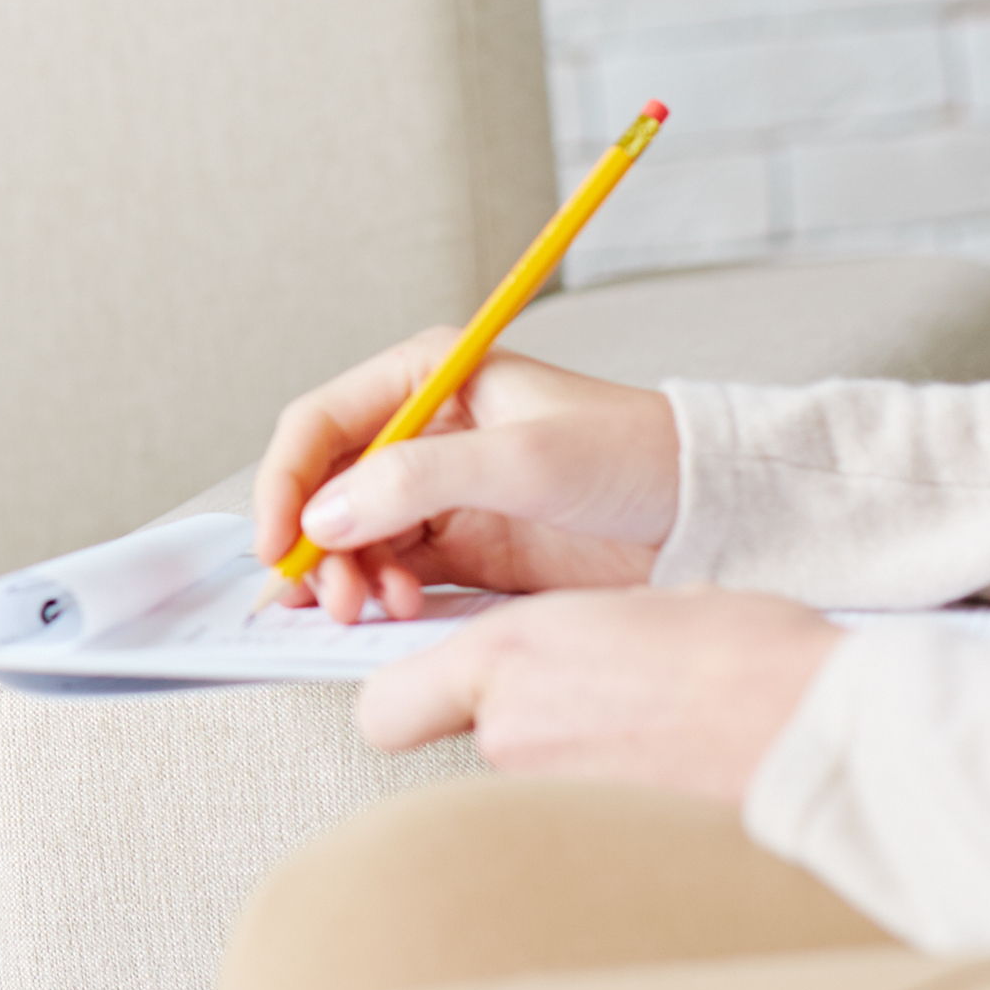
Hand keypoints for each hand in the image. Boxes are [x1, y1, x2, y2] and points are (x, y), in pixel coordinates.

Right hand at [255, 333, 680, 622]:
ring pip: (352, 537)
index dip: (285, 482)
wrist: (710, 514)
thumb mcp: (527, 459)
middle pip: (326, 487)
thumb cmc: (637, 457)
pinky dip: (382, 597)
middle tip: (330, 596)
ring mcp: (441, 492)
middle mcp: (424, 431)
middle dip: (316, 543)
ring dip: (348, 576)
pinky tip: (404, 612)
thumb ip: (420, 480)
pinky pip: (393, 572)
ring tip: (376, 609)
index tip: (279, 542)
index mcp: (429, 377)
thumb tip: (326, 515)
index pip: (320, 424)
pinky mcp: (465, 547)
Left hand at [353, 587, 841, 801]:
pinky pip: (570, 817)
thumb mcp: (623, 608)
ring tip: (644, 730)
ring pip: (520, 780)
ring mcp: (549, 800)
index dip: (404, 701)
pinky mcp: (594, 845)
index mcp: (507, 657)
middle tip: (576, 707)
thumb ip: (552, 641)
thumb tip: (539, 663)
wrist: (824, 728)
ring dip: (562, 759)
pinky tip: (661, 770)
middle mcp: (510, 734)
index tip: (426, 692)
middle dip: (497, 727)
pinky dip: (601, 798)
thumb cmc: (747, 656)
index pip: (382, 706)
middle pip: (458, 747)